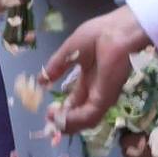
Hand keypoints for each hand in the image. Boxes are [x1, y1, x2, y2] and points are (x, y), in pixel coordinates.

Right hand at [45, 5, 150, 132]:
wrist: (116, 33)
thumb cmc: (97, 36)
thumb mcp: (69, 50)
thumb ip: (56, 66)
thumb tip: (41, 80)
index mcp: (89, 78)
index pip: (76, 99)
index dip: (63, 107)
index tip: (49, 111)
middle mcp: (96, 90)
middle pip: (80, 112)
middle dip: (64, 119)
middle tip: (49, 121)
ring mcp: (102, 96)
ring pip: (85, 119)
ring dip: (68, 123)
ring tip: (53, 123)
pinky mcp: (105, 98)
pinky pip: (89, 115)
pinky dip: (75, 120)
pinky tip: (62, 120)